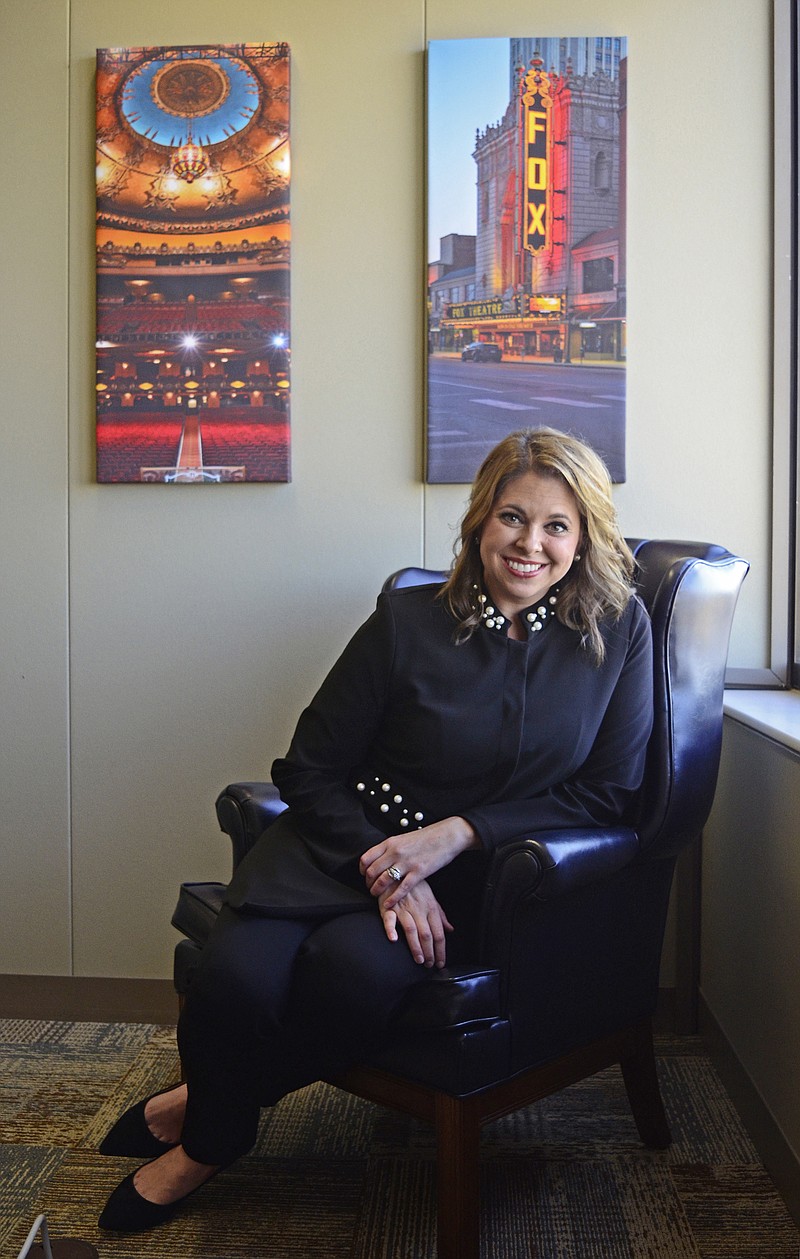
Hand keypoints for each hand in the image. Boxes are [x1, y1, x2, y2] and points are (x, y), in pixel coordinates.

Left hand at [360, 816, 480, 908]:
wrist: (447, 836)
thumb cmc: (427, 837)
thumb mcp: (404, 838)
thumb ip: (391, 848)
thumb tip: (379, 858)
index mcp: (390, 842)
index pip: (366, 858)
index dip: (362, 870)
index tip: (364, 875)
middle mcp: (395, 852)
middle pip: (372, 871)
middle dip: (368, 883)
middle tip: (370, 888)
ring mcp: (406, 863)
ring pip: (383, 881)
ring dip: (376, 891)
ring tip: (376, 896)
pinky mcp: (418, 872)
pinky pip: (400, 889)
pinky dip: (392, 899)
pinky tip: (388, 904)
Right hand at [379, 879, 452, 967]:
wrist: (398, 871)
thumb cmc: (415, 886)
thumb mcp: (431, 897)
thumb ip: (440, 914)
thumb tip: (450, 929)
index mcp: (431, 908)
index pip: (439, 932)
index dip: (441, 950)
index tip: (441, 962)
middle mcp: (418, 909)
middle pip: (427, 934)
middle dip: (430, 952)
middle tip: (430, 965)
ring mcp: (403, 908)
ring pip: (412, 929)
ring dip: (416, 946)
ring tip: (419, 960)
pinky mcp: (388, 907)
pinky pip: (389, 918)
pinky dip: (391, 929)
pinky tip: (393, 939)